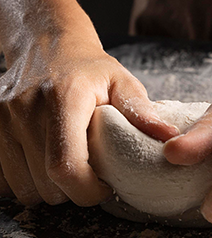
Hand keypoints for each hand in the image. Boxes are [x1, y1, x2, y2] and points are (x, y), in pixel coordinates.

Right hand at [0, 27, 177, 206]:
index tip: (104, 187)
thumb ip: (141, 110)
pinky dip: (27, 181)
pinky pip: (3, 179)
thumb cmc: (89, 68)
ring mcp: (2, 120)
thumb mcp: (121, 81)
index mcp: (64, 100)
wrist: (48, 46)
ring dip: (50, 188)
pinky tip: (45, 163)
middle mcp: (25, 111)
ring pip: (23, 188)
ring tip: (70, 165)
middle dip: (73, 191)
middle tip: (90, 173)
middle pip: (45, 184)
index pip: (65, 166)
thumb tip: (169, 137)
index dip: (86, 190)